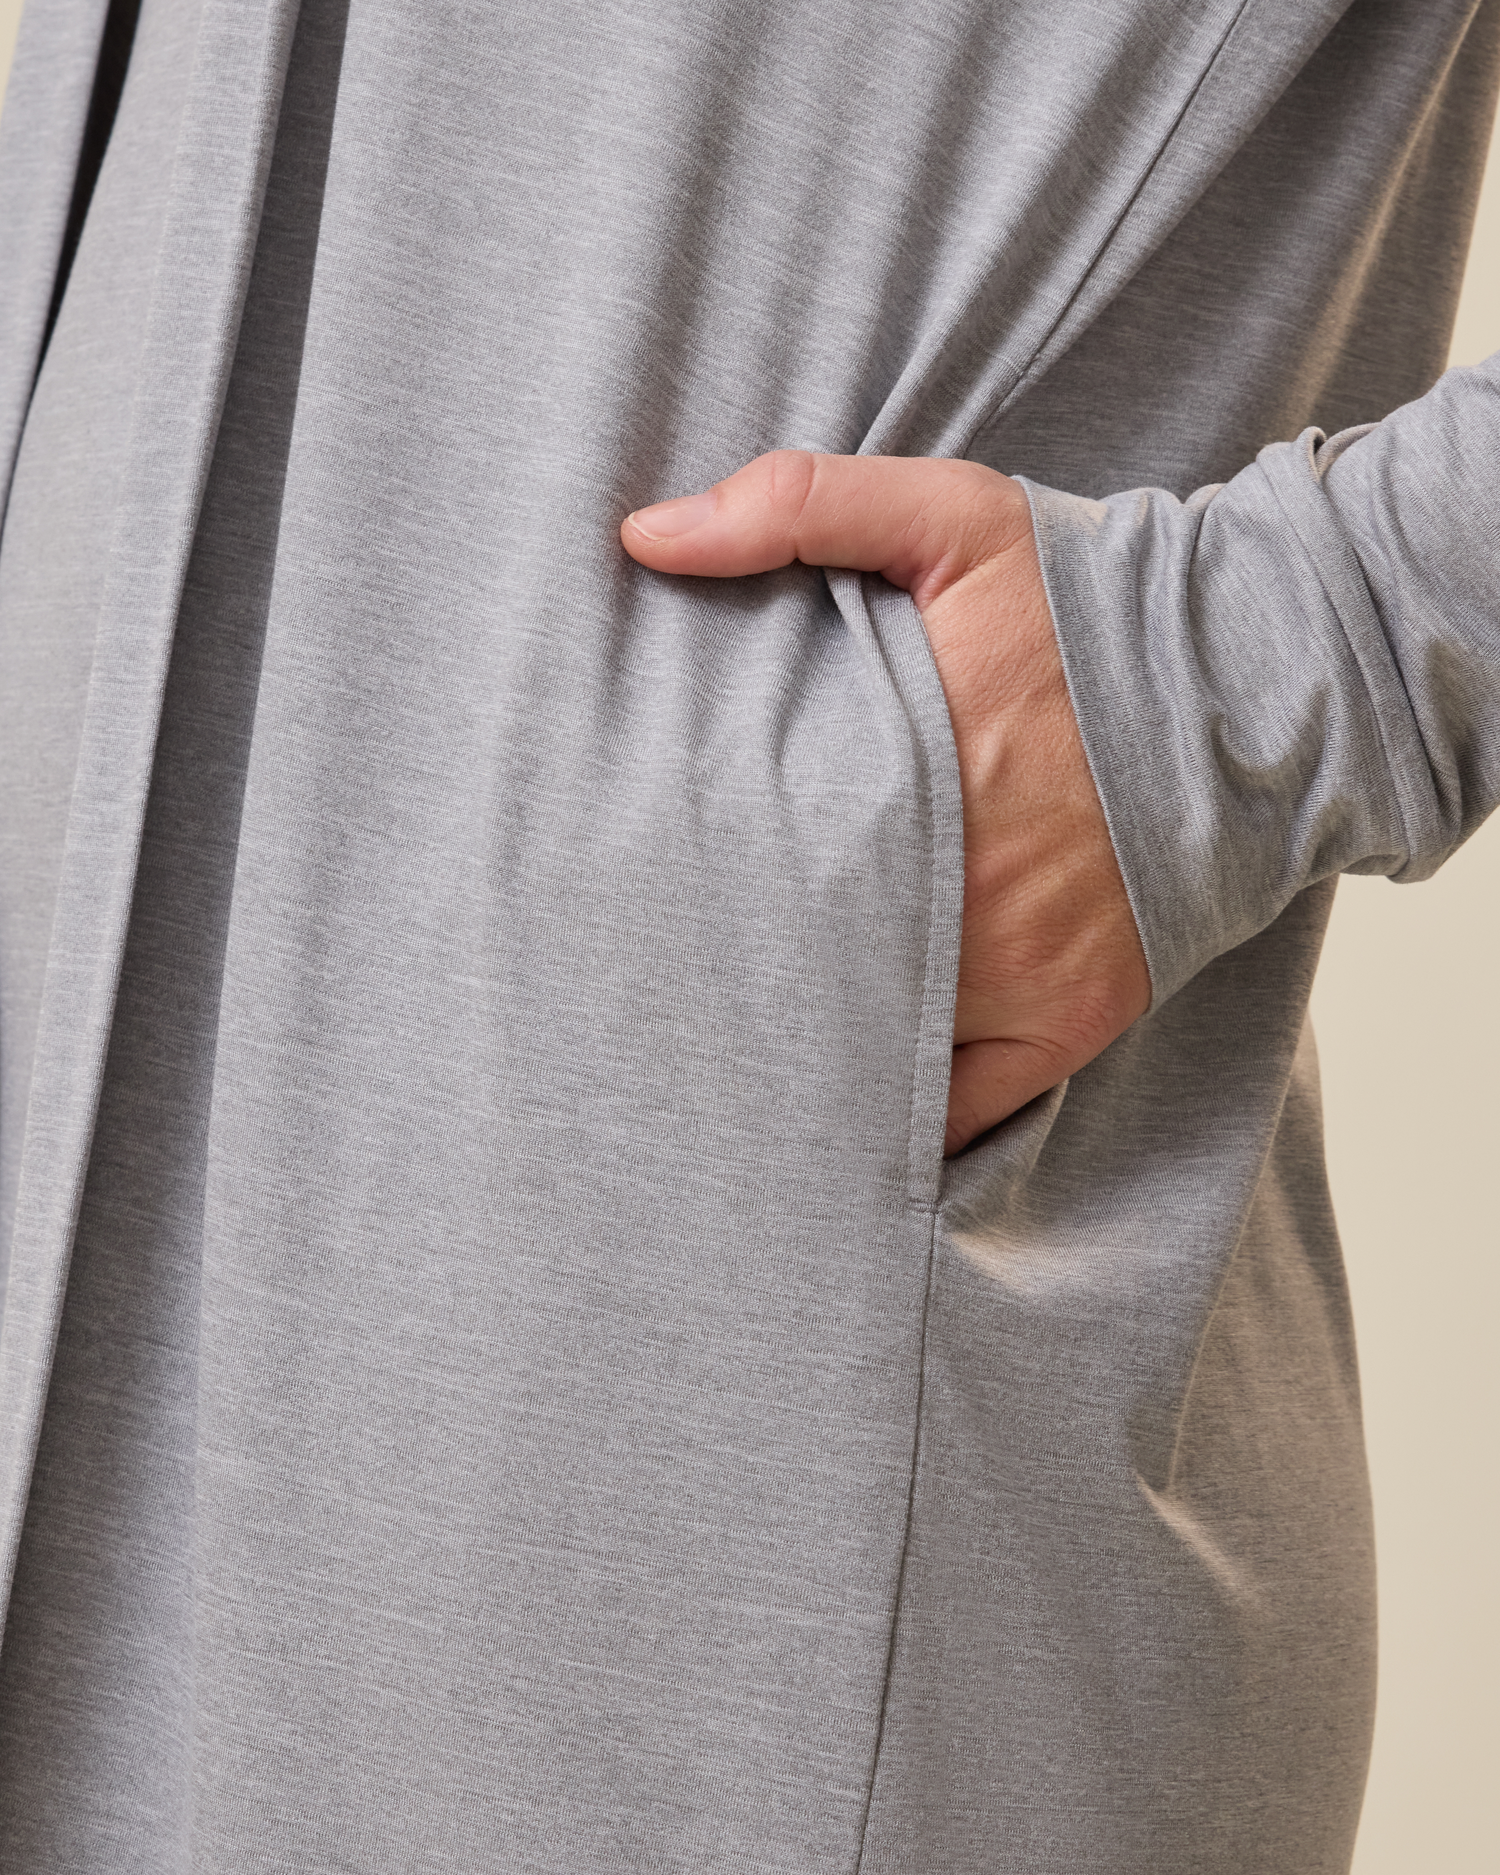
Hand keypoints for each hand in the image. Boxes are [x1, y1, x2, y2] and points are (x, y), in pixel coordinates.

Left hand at [621, 452, 1150, 1153]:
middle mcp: (948, 900)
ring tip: (735, 1076)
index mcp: (894, 782)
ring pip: (867, 1056)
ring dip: (806, 1065)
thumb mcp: (953, 517)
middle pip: (796, 978)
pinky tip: (843, 1129)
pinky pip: (966, 1110)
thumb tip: (646, 536)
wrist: (1258, 682)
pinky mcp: (1071, 1018)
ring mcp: (1013, 974)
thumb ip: (800, 508)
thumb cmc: (1091, 602)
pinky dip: (904, 1123)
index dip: (677, 901)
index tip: (629, 912)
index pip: (742, 871)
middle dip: (730, 994)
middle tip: (661, 1007)